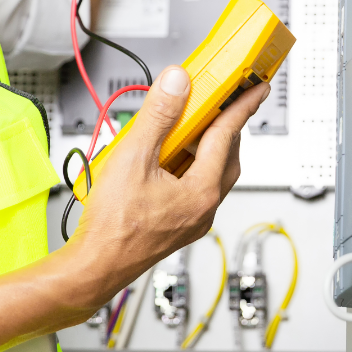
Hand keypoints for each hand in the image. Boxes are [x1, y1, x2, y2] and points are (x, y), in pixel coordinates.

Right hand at [64, 64, 269, 307]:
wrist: (94, 267)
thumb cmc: (113, 227)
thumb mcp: (133, 158)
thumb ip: (158, 115)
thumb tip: (177, 84)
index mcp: (202, 191)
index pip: (228, 135)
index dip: (242, 106)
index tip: (257, 89)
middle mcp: (203, 208)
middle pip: (226, 156)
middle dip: (224, 126)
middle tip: (219, 101)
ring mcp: (192, 219)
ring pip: (210, 173)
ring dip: (203, 146)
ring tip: (184, 126)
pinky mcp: (177, 225)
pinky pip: (193, 188)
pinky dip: (187, 166)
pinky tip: (164, 159)